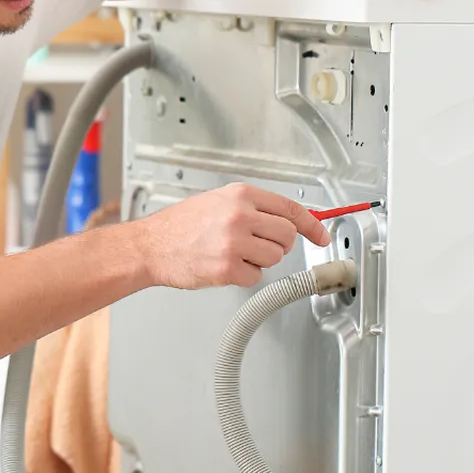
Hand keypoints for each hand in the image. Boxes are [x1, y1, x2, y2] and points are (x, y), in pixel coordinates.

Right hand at [133, 182, 330, 289]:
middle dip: (279, 244)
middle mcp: (240, 215)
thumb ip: (254, 207)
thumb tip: (290, 220)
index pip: (291, 209)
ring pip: (274, 258)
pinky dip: (244, 276)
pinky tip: (223, 265)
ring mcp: (234, 242)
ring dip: (259, 260)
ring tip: (232, 252)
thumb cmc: (181, 225)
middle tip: (259, 245)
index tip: (322, 236)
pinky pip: (256, 277)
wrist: (151, 246)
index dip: (313, 225)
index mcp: (240, 195)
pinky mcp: (227, 268)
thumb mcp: (219, 201)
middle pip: (288, 236)